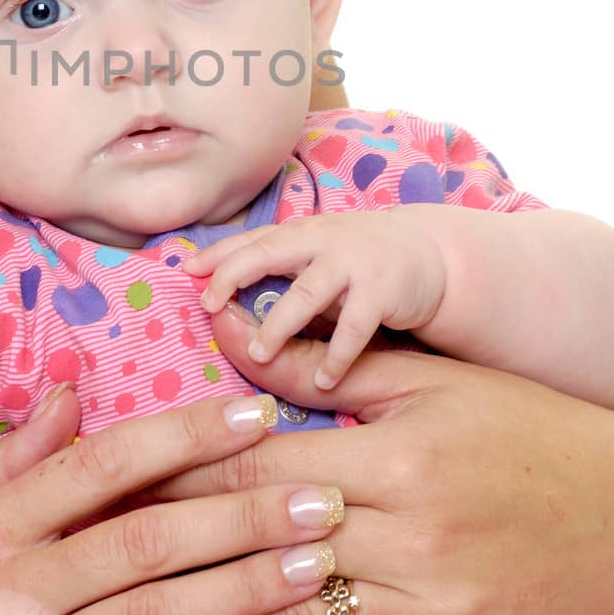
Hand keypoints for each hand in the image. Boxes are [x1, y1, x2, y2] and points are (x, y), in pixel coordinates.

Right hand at [0, 387, 346, 614]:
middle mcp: (19, 582)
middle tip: (321, 498)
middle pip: (145, 536)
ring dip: (239, 590)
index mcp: (0, 521)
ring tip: (312, 567)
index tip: (255, 413)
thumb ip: (14, 455)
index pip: (105, 464)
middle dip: (241, 514)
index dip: (184, 436)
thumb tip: (72, 390)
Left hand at [149, 307, 613, 614]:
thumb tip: (236, 343)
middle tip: (105, 560)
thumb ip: (328, 371)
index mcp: (394, 456)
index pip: (255, 469)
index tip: (115, 482)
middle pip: (264, 548)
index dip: (176, 474)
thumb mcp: (429, 383)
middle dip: (177, 551)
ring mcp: (441, 610)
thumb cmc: (520, 429)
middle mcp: (413, 535)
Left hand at [183, 210, 446, 387]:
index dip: (217, 254)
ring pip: (307, 293)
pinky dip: (336, 356)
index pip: (250, 240)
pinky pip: (355, 326)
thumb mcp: (315, 256)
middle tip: (209, 307)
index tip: (186, 272)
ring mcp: (354, 263)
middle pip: (268, 254)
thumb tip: (220, 300)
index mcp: (299, 232)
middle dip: (234, 276)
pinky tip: (322, 382)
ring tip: (258, 355)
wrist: (427, 254)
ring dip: (279, 325)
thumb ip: (277, 273)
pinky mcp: (383, 290)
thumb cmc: (356, 260)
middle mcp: (322, 240)